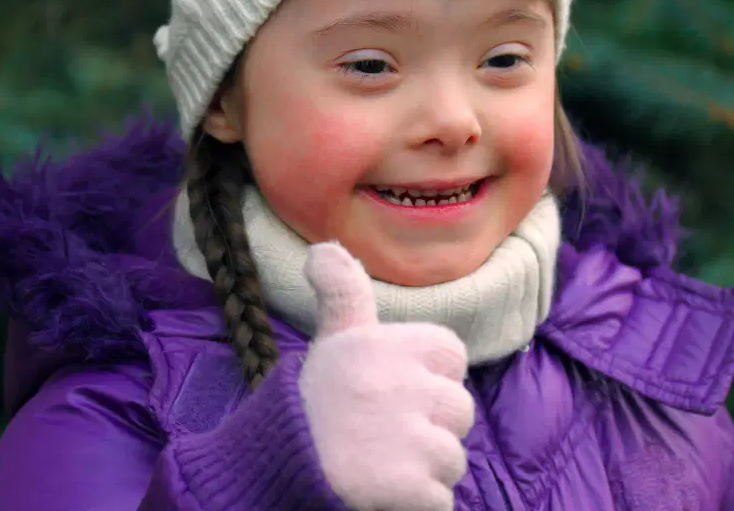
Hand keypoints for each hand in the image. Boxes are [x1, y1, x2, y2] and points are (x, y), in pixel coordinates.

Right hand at [299, 242, 474, 510]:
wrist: (274, 470)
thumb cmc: (313, 405)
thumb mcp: (331, 341)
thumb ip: (341, 292)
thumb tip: (322, 248)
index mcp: (387, 346)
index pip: (451, 354)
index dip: (429, 377)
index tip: (392, 390)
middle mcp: (402, 385)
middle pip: (459, 410)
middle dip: (430, 428)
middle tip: (382, 434)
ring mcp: (410, 438)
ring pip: (454, 458)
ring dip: (425, 471)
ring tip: (379, 464)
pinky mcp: (409, 487)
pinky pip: (442, 501)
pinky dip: (418, 504)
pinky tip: (384, 493)